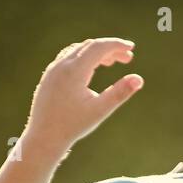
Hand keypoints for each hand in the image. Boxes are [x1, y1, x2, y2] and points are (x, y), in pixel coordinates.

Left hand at [21, 37, 141, 157]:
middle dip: (109, 49)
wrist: (43, 137)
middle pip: (89, 47)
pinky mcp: (49, 76)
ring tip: (112, 63)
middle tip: (128, 58)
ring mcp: (53, 69)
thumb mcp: (100, 110)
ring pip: (78, 50)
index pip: (98, 47)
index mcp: (74, 71)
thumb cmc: (73, 126)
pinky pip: (68, 58)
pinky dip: (84, 58)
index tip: (131, 48)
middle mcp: (61, 65)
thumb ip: (120, 93)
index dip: (116, 45)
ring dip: (96, 53)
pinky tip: (92, 69)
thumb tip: (139, 79)